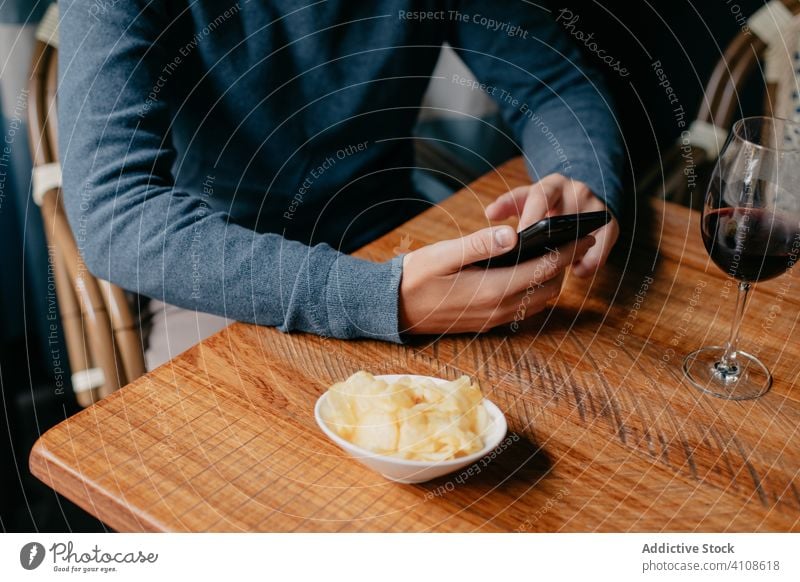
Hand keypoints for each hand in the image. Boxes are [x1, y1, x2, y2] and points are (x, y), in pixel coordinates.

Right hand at [399, 225, 595, 334]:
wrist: (394, 310)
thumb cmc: (416, 277)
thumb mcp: (442, 254)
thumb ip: (479, 245)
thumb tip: (513, 234)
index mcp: (492, 289)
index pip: (543, 269)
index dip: (567, 251)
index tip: (583, 234)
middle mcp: (500, 308)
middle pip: (549, 286)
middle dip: (564, 263)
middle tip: (573, 239)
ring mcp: (496, 318)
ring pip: (540, 299)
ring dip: (552, 277)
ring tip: (555, 252)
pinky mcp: (489, 322)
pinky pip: (526, 307)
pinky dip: (536, 289)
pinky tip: (529, 271)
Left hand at [484, 174, 618, 276]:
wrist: (582, 198)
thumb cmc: (547, 205)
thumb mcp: (528, 199)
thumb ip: (509, 205)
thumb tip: (489, 213)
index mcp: (552, 184)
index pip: (540, 196)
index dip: (530, 217)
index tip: (520, 237)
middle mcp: (575, 191)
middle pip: (565, 215)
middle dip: (551, 239)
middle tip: (536, 260)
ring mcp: (594, 206)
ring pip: (584, 231)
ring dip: (571, 252)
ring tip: (557, 270)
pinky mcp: (610, 222)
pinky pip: (603, 243)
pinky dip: (592, 260)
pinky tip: (579, 271)